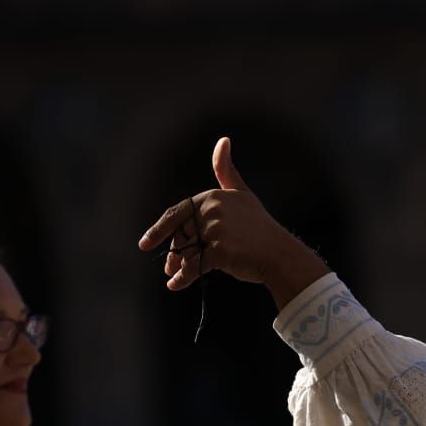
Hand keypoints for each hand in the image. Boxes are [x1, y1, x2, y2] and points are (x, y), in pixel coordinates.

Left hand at [138, 137, 329, 307]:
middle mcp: (212, 210)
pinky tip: (176, 285)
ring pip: (186, 251)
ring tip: (175, 277)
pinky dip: (184, 278)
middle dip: (173, 252)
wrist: (280, 255)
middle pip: (180, 235)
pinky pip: (194, 266)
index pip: (177, 214)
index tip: (145, 243)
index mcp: (212, 196)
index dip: (160, 230)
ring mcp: (216, 230)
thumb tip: (223, 139)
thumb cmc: (260, 228)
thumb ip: (227, 170)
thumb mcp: (242, 194)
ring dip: (178, 267)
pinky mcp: (220, 250)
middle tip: (168, 268)